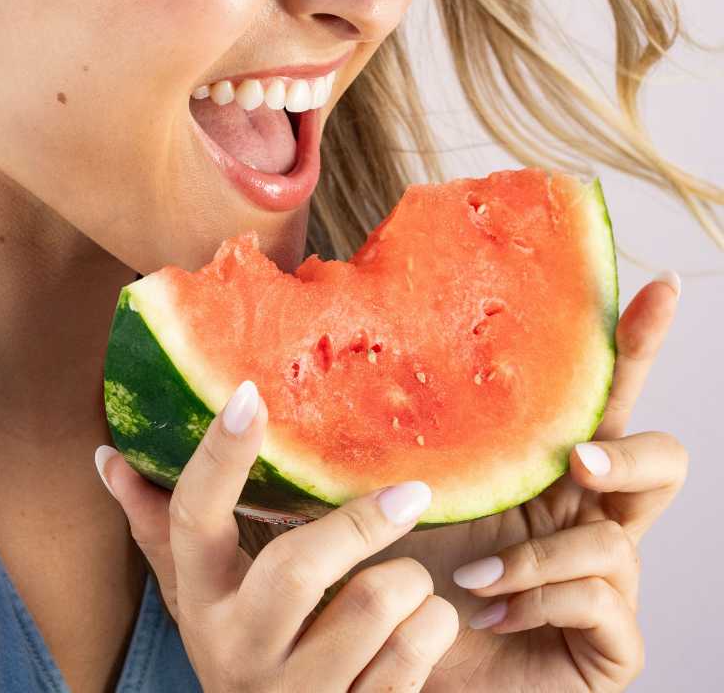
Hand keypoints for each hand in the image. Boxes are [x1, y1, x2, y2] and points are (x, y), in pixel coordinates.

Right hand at [96, 380, 459, 690]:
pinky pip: (413, 654)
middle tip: (409, 495)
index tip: (248, 393)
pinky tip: (418, 623)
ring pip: (375, 605)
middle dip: (363, 524)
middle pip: (299, 566)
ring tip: (406, 577)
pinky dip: (430, 624)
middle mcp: (241, 651)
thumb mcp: (198, 599)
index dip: (219, 455)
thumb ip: (159, 529)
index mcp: (201, 604)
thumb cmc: (242, 653)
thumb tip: (107, 457)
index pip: (193, 519)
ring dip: (409, 579)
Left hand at [370, 274, 687, 691]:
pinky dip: (538, 597)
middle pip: (653, 455)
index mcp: (536, 468)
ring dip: (545, 551)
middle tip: (581, 457)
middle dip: (633, 448)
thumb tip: (280, 374)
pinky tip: (487, 606)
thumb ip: (359, 437)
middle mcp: (578, 513)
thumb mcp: (378, 491)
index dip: (630, 343)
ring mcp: (600, 576)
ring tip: (478, 567)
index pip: (592, 394)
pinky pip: (600, 599)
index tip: (659, 285)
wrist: (394, 671)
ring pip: (623, 534)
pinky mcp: (607, 638)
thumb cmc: (392, 578)